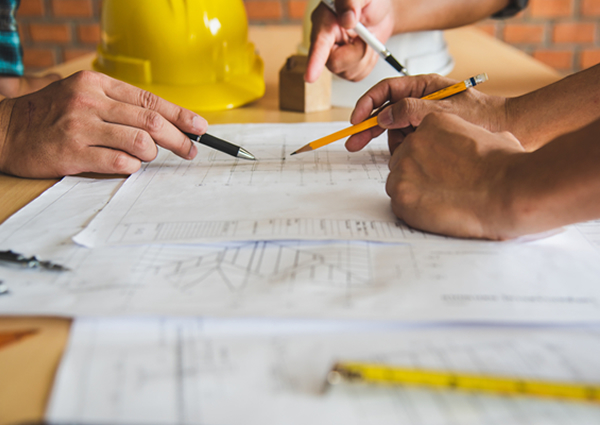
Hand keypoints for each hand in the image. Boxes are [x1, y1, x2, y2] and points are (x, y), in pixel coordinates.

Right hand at [0, 71, 207, 177]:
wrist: (6, 130)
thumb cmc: (52, 115)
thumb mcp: (84, 96)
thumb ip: (119, 105)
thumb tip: (164, 121)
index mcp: (97, 84)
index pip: (150, 100)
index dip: (180, 115)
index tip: (199, 127)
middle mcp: (90, 102)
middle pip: (152, 121)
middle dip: (179, 138)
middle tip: (190, 150)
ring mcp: (81, 127)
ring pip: (140, 142)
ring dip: (152, 154)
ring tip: (147, 157)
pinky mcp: (72, 153)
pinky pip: (119, 162)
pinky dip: (131, 165)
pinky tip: (127, 164)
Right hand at [305, 0, 395, 82]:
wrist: (381, 12)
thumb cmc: (368, 2)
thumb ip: (351, 2)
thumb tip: (348, 19)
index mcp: (324, 21)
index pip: (318, 44)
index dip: (314, 61)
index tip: (310, 76)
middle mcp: (325, 42)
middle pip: (336, 63)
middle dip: (357, 52)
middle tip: (367, 34)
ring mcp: (334, 57)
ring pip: (349, 71)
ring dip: (365, 56)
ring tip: (366, 38)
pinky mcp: (345, 67)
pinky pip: (358, 75)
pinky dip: (368, 63)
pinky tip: (366, 48)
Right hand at [347, 74, 507, 152]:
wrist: (508, 131)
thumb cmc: (483, 117)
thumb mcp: (444, 111)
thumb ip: (412, 110)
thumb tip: (386, 115)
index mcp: (423, 86)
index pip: (386, 90)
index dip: (368, 104)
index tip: (357, 120)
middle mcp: (421, 101)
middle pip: (385, 112)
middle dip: (369, 128)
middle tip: (353, 143)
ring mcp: (423, 118)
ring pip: (395, 130)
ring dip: (394, 142)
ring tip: (408, 150)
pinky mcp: (428, 135)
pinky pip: (407, 141)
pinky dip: (405, 149)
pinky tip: (413, 154)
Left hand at [386, 112, 525, 239]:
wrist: (507, 191)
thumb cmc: (506, 168)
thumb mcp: (491, 136)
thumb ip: (471, 138)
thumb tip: (475, 146)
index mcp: (433, 123)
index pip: (417, 142)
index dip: (429, 161)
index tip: (441, 172)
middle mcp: (413, 142)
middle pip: (402, 161)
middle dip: (418, 176)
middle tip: (440, 189)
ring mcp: (404, 168)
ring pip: (398, 183)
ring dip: (414, 193)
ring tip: (441, 202)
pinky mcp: (401, 195)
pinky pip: (399, 204)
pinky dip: (413, 211)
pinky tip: (435, 213)